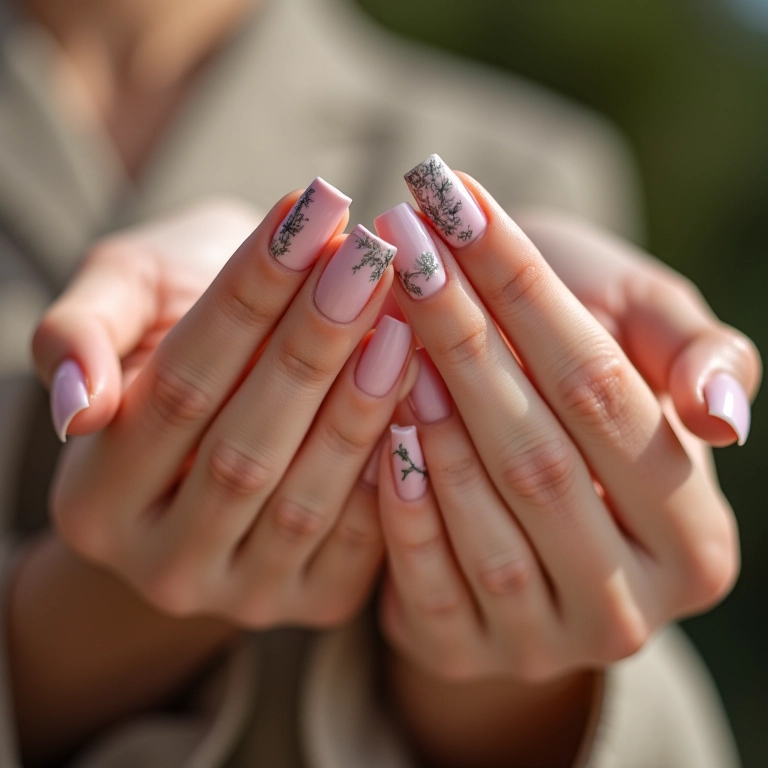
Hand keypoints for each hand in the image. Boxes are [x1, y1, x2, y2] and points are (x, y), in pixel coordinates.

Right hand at [33, 182, 414, 627]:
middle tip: (368, 259)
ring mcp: (245, 594)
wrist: (231, 410)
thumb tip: (76, 404)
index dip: (245, 298)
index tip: (304, 215)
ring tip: (405, 319)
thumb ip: (76, 337)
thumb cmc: (171, 338)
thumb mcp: (115, 309)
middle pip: (242, 450)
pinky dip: (397, 464)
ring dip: (360, 405)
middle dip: (311, 346)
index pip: (177, 386)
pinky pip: (362, 539)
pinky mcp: (318, 602)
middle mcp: (163, 565)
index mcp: (95, 500)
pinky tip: (426, 390)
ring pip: (306, 500)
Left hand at [370, 156, 759, 764]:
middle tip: (405, 247)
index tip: (461, 207)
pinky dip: (401, 506)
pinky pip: (428, 585)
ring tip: (385, 330)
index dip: (531, 294)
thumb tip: (721, 415)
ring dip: (431, 420)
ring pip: (487, 527)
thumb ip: (693, 360)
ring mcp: (546, 643)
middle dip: (465, 338)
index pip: (607, 394)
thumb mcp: (644, 352)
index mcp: (696, 535)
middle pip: (540, 457)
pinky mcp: (465, 654)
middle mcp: (632, 607)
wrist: (513, 492)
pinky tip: (374, 432)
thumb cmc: (582, 398)